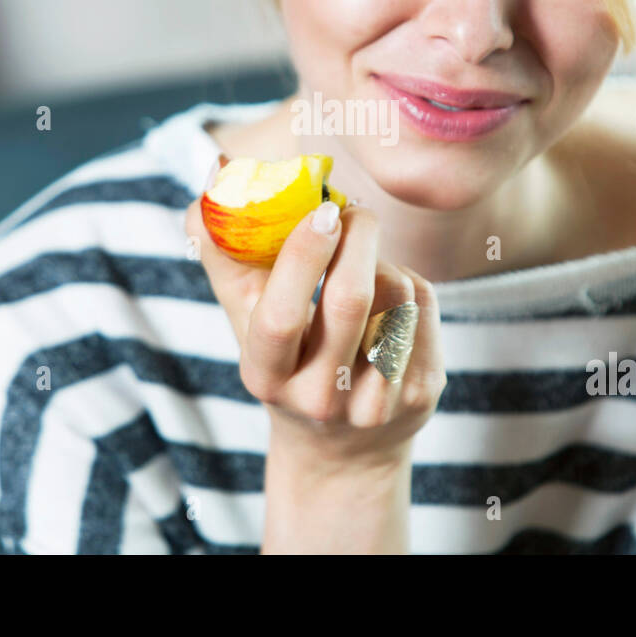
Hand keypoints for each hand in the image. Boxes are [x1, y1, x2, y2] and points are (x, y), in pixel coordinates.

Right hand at [184, 194, 445, 471]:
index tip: (320, 210)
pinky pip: (424, 308)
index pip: (281, 317)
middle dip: (357, 237)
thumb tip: (211, 187)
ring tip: (366, 264)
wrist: (341, 449)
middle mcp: (320, 397)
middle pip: (350, 300)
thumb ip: (226, 257)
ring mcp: (376, 401)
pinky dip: (409, 284)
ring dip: (384, 260)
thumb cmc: (288, 362)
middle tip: (353, 210)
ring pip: (396, 296)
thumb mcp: (247, 322)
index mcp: (267, 377)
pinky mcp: (421, 392)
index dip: (302, 258)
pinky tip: (389, 297)